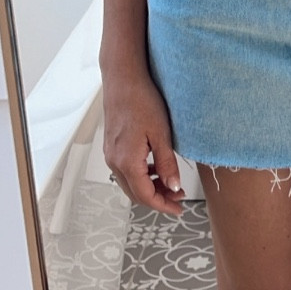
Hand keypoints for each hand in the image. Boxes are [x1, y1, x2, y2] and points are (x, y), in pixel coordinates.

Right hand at [102, 71, 185, 216]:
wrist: (123, 79)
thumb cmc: (142, 101)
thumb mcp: (161, 134)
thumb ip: (167, 163)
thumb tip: (173, 187)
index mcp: (127, 161)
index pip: (145, 196)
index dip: (163, 206)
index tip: (178, 209)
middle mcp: (114, 161)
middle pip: (136, 193)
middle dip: (158, 199)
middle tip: (179, 198)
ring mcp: (111, 154)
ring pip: (130, 183)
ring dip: (150, 188)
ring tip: (171, 183)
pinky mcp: (112, 147)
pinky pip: (126, 170)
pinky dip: (142, 176)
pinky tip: (157, 168)